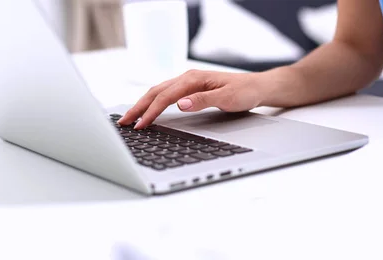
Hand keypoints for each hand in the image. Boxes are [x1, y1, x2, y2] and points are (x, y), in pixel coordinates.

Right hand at [118, 69, 279, 128]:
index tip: (140, 125)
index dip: (151, 111)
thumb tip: (180, 103)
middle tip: (124, 122)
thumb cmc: (245, 91)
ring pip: (158, 92)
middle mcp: (188, 78)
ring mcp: (188, 82)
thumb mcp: (227, 98)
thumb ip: (203, 100)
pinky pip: (165, 94)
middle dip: (138, 107)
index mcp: (194, 79)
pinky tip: (148, 110)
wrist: (258, 86)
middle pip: (156, 92)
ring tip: (130, 118)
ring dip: (143, 104)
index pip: (165, 96)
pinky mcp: (190, 88)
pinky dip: (153, 102)